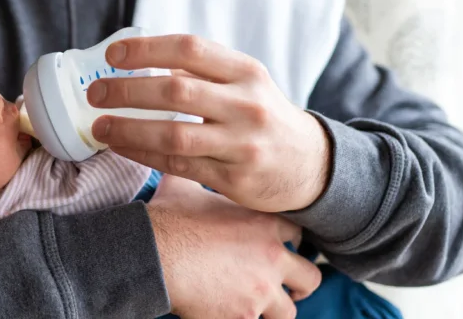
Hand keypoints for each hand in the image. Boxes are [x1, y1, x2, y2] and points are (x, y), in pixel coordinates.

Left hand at [87, 34, 331, 211]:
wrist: (311, 165)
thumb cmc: (263, 116)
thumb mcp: (244, 83)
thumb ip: (201, 71)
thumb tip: (141, 57)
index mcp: (246, 71)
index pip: (190, 48)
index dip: (147, 48)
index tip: (113, 53)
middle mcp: (247, 103)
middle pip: (176, 91)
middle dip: (128, 90)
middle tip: (95, 92)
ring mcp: (242, 143)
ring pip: (175, 134)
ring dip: (129, 129)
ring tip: (100, 126)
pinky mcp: (235, 177)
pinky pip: (179, 164)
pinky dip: (144, 155)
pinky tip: (122, 147)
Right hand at [149, 175, 319, 317]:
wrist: (153, 253)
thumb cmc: (168, 219)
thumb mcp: (184, 187)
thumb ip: (195, 177)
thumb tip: (183, 160)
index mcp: (263, 224)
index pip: (298, 235)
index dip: (291, 243)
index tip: (280, 249)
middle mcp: (271, 258)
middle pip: (309, 277)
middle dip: (299, 284)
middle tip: (288, 288)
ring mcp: (260, 290)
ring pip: (287, 311)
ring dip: (274, 309)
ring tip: (257, 307)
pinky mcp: (242, 316)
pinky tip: (228, 313)